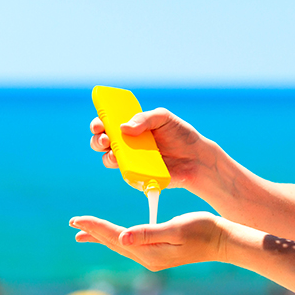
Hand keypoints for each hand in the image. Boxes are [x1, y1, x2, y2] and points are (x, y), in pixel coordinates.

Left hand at [69, 212, 226, 270]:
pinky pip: (130, 244)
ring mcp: (153, 258)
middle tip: (73, 223)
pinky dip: (116, 237)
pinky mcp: (158, 253)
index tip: (76, 219)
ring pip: (120, 244)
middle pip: (114, 242)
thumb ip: (149, 233)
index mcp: (149, 253)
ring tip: (83, 233)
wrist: (223, 242)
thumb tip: (122, 238)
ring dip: (101, 237)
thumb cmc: (204, 231)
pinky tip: (114, 236)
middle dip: (93, 232)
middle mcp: (148, 259)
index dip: (95, 227)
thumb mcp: (177, 229)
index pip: (115, 237)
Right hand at [89, 108, 209, 188]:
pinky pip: (126, 175)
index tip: (99, 123)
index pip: (107, 123)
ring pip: (109, 160)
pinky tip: (134, 167)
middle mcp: (127, 143)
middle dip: (98, 140)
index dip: (99, 123)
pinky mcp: (138, 175)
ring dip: (108, 156)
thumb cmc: (180, 135)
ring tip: (116, 153)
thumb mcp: (164, 118)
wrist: (196, 158)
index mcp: (130, 126)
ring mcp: (131, 161)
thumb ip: (144, 119)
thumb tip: (123, 127)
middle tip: (106, 140)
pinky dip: (126, 171)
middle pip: (101, 143)